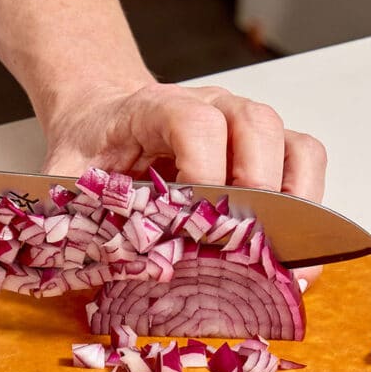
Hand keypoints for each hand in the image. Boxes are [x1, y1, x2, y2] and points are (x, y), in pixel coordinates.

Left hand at [42, 82, 326, 284]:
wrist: (106, 117)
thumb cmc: (92, 144)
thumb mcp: (63, 170)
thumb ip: (63, 206)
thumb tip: (74, 266)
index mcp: (156, 106)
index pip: (196, 122)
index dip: (203, 171)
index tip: (193, 222)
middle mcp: (212, 105)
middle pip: (256, 128)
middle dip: (255, 194)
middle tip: (239, 247)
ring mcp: (244, 123)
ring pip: (292, 144)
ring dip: (293, 203)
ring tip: (277, 257)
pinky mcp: (265, 144)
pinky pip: (306, 159)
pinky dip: (308, 199)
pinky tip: (289, 241)